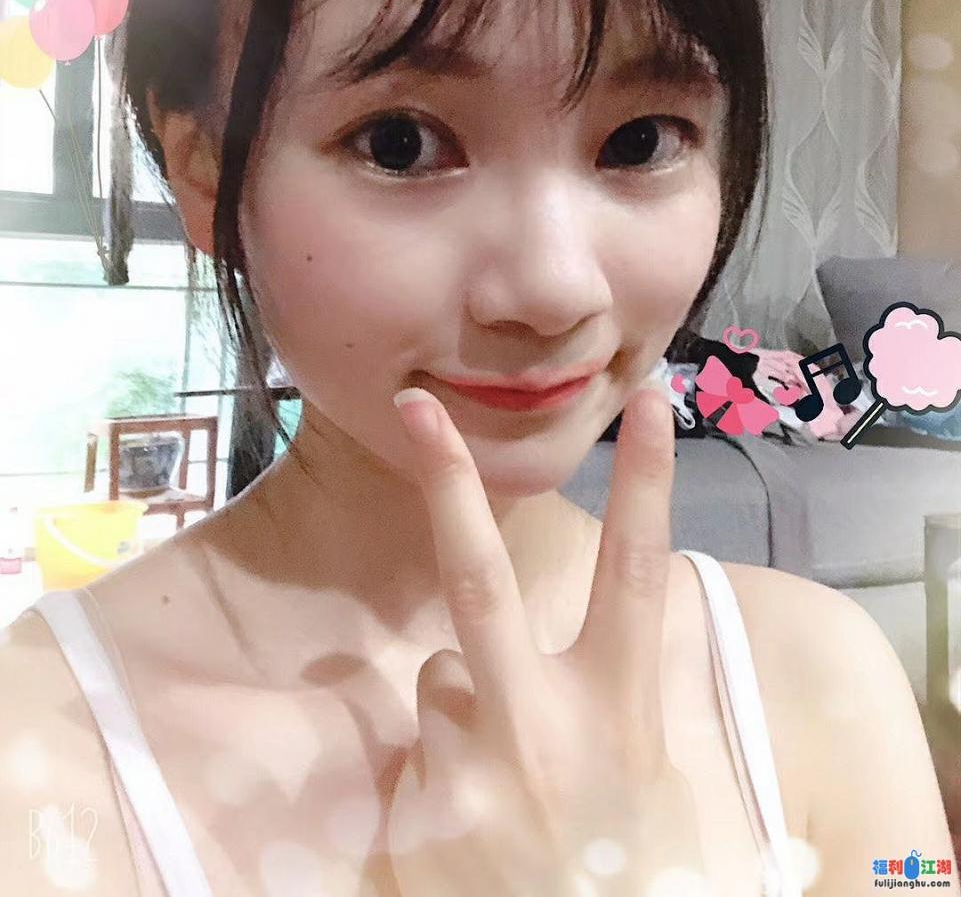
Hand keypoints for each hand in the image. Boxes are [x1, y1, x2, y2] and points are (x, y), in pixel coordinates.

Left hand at [386, 385, 707, 895]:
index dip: (648, 480)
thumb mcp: (644, 767)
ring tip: (505, 779)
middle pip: (483, 578)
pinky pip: (424, 739)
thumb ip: (605, 691)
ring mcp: (478, 768)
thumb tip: (564, 628)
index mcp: (620, 709)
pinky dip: (443, 759)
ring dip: (467, 702)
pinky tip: (473, 815)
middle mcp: (547, 727)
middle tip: (414, 406)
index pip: (639, 572)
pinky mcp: (425, 809)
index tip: (650, 396)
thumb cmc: (628, 860)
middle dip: (448, 482)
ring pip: (443, 674)